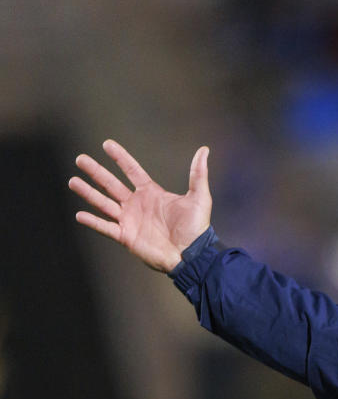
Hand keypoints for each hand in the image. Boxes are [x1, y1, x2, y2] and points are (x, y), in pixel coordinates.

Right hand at [68, 140, 212, 272]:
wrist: (192, 254)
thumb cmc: (197, 228)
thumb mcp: (199, 197)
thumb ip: (198, 174)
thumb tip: (204, 150)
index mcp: (152, 193)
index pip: (132, 171)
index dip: (120, 158)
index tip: (107, 144)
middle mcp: (137, 204)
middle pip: (111, 184)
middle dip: (96, 172)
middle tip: (80, 159)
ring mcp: (130, 220)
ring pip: (104, 203)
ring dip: (88, 193)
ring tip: (73, 181)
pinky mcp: (126, 236)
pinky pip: (106, 227)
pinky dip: (93, 221)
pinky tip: (79, 214)